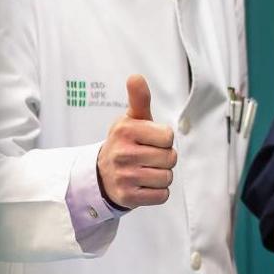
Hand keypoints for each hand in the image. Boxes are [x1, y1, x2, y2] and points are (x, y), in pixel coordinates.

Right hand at [96, 74, 176, 209]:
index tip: (149, 139)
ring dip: (161, 175)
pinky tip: (143, 185)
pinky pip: (162, 196)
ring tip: (145, 170)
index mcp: (125, 130)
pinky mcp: (127, 197)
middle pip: (171, 158)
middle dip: (164, 158)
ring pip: (168, 177)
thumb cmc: (125, 143)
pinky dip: (158, 192)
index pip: (168, 136)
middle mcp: (122, 153)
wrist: (102, 174)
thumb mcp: (131, 120)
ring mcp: (124, 177)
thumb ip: (139, 99)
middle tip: (147, 157)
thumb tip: (136, 76)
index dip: (163, 139)